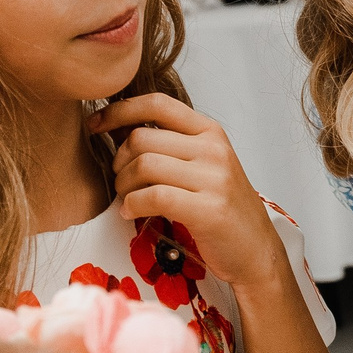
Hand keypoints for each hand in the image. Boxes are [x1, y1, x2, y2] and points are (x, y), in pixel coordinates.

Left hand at [88, 95, 283, 285]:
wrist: (255, 249)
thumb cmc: (222, 207)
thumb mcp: (204, 164)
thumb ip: (171, 144)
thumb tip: (119, 129)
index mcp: (210, 132)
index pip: (157, 104)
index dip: (119, 110)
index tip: (96, 124)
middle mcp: (214, 149)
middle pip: (142, 138)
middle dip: (119, 161)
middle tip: (120, 182)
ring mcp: (214, 178)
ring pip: (143, 166)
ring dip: (123, 186)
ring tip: (126, 199)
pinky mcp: (208, 209)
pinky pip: (153, 196)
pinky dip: (132, 205)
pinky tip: (130, 213)